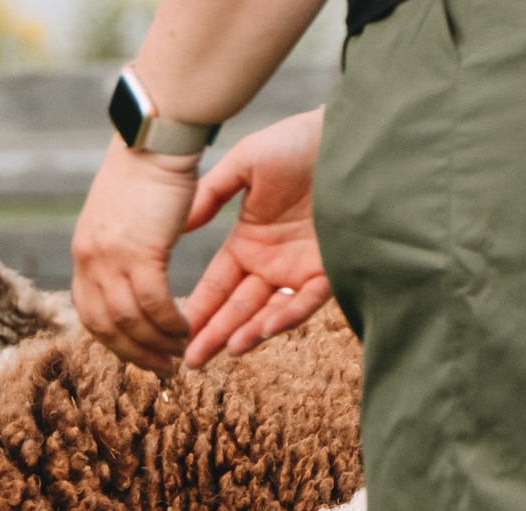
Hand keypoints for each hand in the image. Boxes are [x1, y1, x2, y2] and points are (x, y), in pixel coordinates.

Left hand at [72, 138, 200, 372]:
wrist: (156, 136)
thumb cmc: (149, 169)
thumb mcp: (125, 215)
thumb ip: (123, 246)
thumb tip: (136, 266)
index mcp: (84, 254)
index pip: (90, 314)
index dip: (114, 340)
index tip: (138, 354)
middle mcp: (89, 260)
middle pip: (105, 326)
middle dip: (134, 354)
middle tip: (162, 369)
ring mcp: (110, 258)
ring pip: (129, 320)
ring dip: (156, 344)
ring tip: (180, 355)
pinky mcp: (139, 252)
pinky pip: (153, 304)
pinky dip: (169, 323)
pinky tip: (187, 329)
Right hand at [179, 108, 328, 367]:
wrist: (352, 134)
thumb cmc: (299, 141)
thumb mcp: (246, 162)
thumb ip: (210, 193)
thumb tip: (179, 226)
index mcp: (247, 242)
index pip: (216, 285)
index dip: (196, 310)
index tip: (173, 332)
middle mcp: (271, 262)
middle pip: (236, 307)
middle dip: (212, 335)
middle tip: (190, 361)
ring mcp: (301, 268)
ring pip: (268, 311)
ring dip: (246, 332)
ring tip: (225, 351)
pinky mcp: (332, 267)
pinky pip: (307, 300)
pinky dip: (286, 316)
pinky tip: (264, 328)